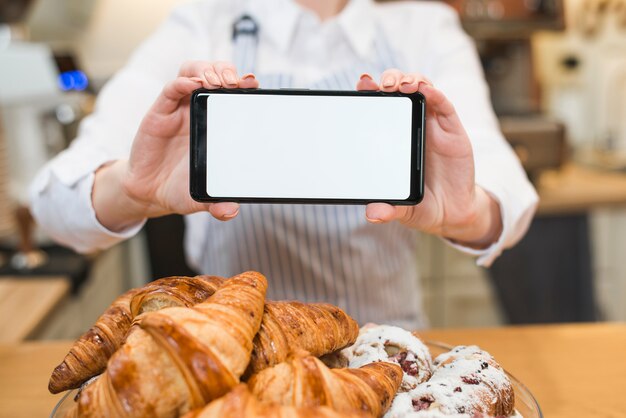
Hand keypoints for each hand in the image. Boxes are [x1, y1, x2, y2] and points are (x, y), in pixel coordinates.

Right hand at [92, 61, 257, 231]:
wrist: (149, 192)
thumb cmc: (181, 187)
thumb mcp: (202, 196)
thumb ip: (216, 204)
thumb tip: (230, 211)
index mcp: (216, 125)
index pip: (233, 94)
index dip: (244, 85)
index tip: (255, 85)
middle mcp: (199, 111)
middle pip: (216, 74)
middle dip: (228, 71)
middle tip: (237, 83)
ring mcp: (179, 109)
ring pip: (194, 73)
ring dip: (207, 70)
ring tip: (218, 81)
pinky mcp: (159, 112)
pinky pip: (171, 89)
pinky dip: (182, 82)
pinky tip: (192, 85)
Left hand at [357, 70, 502, 248]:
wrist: (453, 212)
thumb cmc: (421, 203)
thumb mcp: (402, 208)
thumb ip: (388, 209)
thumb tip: (372, 214)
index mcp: (393, 138)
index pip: (380, 107)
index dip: (370, 92)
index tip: (361, 84)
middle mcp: (411, 126)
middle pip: (399, 91)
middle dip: (389, 80)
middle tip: (382, 85)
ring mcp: (433, 125)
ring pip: (422, 90)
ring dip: (411, 81)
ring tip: (401, 85)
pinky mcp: (452, 130)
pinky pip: (444, 106)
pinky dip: (435, 94)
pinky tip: (426, 91)